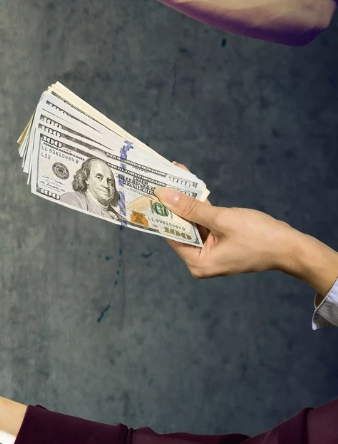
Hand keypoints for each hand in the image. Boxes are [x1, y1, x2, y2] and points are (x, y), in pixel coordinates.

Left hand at [152, 186, 337, 294]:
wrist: (293, 247)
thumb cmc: (260, 236)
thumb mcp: (222, 219)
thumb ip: (192, 208)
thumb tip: (164, 196)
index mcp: (198, 263)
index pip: (171, 234)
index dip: (162, 212)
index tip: (150, 193)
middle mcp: (201, 262)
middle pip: (181, 229)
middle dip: (174, 205)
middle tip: (161, 182)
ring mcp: (212, 254)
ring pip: (192, 225)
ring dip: (187, 204)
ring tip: (174, 180)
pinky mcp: (221, 245)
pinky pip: (205, 226)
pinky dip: (201, 210)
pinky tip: (191, 190)